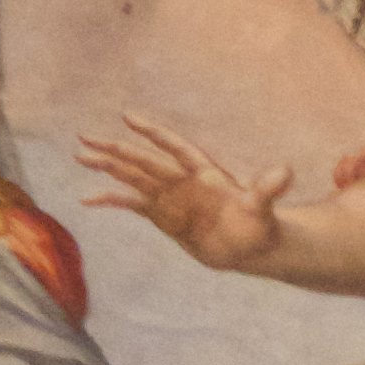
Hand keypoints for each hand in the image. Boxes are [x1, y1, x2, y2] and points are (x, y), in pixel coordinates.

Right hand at [83, 113, 294, 270]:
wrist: (250, 247)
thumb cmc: (258, 225)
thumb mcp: (263, 209)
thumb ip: (267, 190)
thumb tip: (285, 172)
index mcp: (204, 172)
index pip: (174, 147)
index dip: (152, 133)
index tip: (127, 117)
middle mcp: (182, 181)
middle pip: (144, 160)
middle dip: (116, 149)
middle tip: (85, 137)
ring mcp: (169, 197)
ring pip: (133, 177)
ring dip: (108, 166)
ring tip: (80, 156)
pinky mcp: (162, 216)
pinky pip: (132, 204)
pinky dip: (111, 200)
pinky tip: (87, 200)